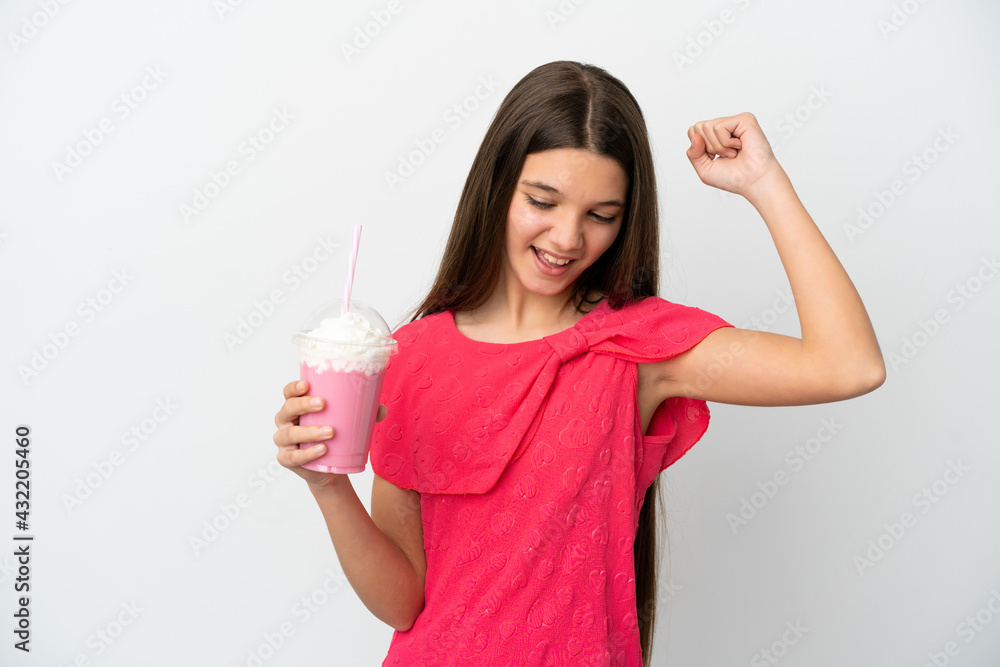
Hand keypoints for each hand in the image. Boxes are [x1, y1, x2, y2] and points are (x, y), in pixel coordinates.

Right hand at [272, 380, 387, 489]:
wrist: (330, 467)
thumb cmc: (335, 436)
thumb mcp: (348, 421)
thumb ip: (365, 413)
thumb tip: (381, 409)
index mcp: (297, 406)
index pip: (289, 393)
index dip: (294, 388)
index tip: (307, 385)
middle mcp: (286, 421)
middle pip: (287, 409)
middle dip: (303, 405)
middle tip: (323, 404)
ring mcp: (284, 441)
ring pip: (290, 434)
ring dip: (309, 432)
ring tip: (330, 431)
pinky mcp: (286, 459)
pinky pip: (292, 457)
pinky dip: (306, 453)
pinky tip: (322, 450)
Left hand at [685, 112, 783, 198]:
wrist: (753, 181)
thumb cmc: (734, 178)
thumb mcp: (704, 169)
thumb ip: (693, 153)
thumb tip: (695, 136)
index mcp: (715, 137)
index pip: (693, 131)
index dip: (699, 148)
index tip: (715, 158)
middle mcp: (725, 127)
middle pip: (698, 127)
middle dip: (708, 147)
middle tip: (726, 155)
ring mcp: (734, 122)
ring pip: (706, 127)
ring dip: (718, 147)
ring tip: (733, 153)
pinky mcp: (744, 119)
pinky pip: (719, 127)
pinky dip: (726, 142)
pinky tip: (739, 146)